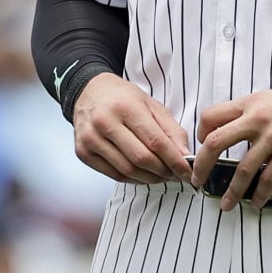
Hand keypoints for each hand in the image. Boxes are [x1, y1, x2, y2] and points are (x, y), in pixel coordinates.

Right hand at [71, 73, 191, 183]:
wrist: (88, 92)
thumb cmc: (123, 98)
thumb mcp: (151, 105)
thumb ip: (171, 130)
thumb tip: (185, 157)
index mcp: (125, 106)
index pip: (156, 141)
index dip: (175, 161)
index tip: (188, 172)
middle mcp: (104, 122)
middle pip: (141, 158)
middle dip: (164, 171)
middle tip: (176, 175)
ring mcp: (90, 139)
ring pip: (127, 170)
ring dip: (150, 178)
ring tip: (162, 175)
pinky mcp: (83, 153)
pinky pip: (114, 175)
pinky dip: (133, 179)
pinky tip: (143, 174)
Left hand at [190, 75, 271, 209]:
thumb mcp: (270, 98)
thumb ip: (250, 114)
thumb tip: (234, 132)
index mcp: (249, 104)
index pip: (211, 116)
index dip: (200, 134)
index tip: (201, 148)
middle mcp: (256, 119)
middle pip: (215, 142)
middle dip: (202, 165)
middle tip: (197, 180)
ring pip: (242, 168)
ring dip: (231, 190)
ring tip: (226, 204)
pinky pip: (268, 178)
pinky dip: (260, 194)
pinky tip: (256, 202)